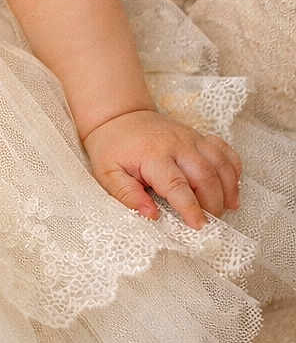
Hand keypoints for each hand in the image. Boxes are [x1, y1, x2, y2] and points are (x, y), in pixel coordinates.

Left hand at [81, 108, 241, 230]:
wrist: (119, 116)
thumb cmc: (112, 148)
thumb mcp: (108, 173)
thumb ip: (127, 195)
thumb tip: (151, 215)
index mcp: (153, 156)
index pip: (177, 185)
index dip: (191, 208)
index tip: (199, 227)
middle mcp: (177, 145)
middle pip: (205, 176)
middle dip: (213, 203)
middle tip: (211, 222)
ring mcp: (191, 138)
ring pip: (220, 163)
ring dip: (228, 188)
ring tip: (227, 209)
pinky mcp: (199, 136)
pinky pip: (224, 150)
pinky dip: (233, 168)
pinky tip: (232, 186)